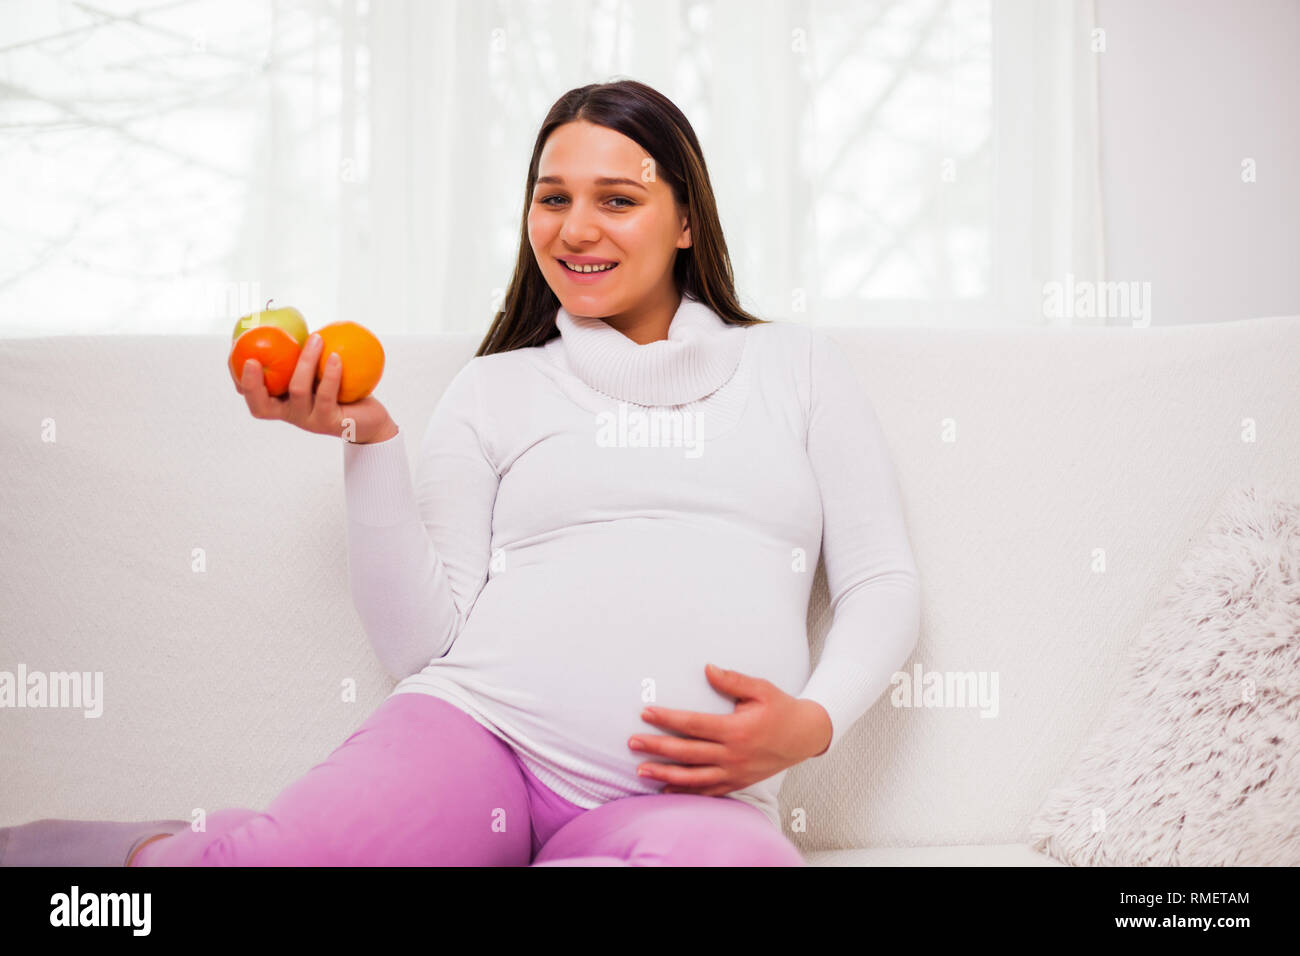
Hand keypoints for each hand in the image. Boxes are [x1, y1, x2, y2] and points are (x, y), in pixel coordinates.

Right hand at [236, 332, 396, 442]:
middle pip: (261, 407)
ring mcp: (309, 421)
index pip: (253, 397)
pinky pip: (326, 395)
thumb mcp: (318, 371)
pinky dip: (330, 374)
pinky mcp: (331, 422)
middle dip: (252, 384)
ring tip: (317, 339)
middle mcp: (291, 414)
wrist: (370, 419)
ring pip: (297, 390)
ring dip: (305, 361)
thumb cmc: (341, 390)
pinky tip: (335, 357)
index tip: (240, 356)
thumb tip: (289, 317)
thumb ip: (300, 355)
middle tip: (252, 360)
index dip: (241, 381)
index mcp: (282, 403)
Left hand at [627, 663, 832, 796]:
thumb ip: (732, 680)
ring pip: (693, 777)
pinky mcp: (738, 782)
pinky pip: (708, 791)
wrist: (806, 736)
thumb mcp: (761, 689)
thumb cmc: (782, 709)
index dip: (667, 719)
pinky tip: (666, 790)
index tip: (646, 713)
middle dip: (657, 747)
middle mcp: (732, 755)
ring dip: (665, 774)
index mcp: (736, 730)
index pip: (693, 725)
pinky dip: (686, 792)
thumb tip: (707, 669)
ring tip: (640, 770)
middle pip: (687, 752)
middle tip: (632, 742)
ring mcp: (734, 772)